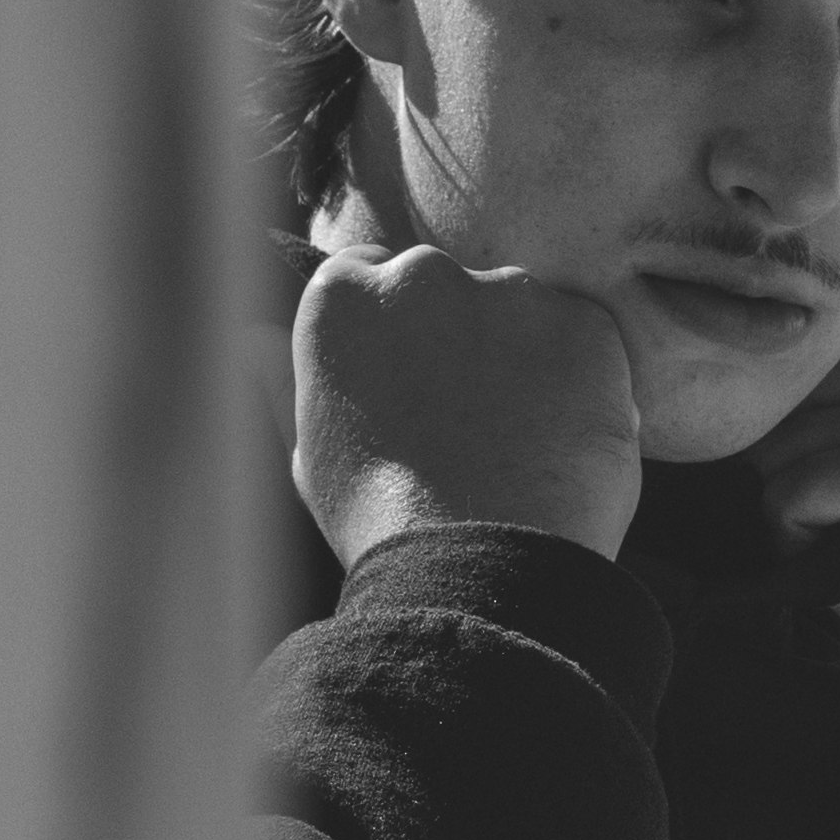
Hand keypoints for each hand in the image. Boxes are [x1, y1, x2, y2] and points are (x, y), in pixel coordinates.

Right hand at [290, 247, 643, 569]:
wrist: (483, 566)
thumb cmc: (383, 523)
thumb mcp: (312, 453)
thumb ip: (290, 383)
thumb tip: (254, 341)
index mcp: (344, 296)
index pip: (369, 278)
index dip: (394, 334)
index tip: (411, 380)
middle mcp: (424, 273)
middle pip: (447, 292)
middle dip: (459, 340)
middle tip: (469, 423)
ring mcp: (510, 293)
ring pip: (520, 315)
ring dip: (522, 360)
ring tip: (518, 445)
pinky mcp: (583, 324)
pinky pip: (585, 343)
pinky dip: (582, 383)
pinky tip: (561, 444)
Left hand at [748, 339, 839, 736]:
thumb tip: (754, 447)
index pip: (811, 358)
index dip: (777, 421)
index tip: (780, 485)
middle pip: (781, 391)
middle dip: (768, 462)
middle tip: (797, 530)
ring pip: (775, 441)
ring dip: (783, 508)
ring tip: (827, 554)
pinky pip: (789, 490)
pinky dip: (793, 542)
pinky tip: (836, 570)